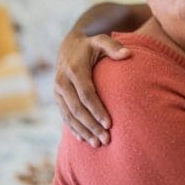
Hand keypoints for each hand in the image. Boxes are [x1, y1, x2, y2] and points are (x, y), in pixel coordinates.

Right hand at [53, 30, 130, 146]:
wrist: (69, 47)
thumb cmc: (90, 45)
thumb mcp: (101, 40)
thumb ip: (114, 46)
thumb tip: (128, 54)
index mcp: (74, 69)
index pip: (86, 94)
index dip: (97, 110)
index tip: (109, 124)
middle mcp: (62, 82)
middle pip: (77, 109)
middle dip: (91, 126)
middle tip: (106, 139)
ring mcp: (57, 91)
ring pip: (69, 116)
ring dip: (83, 131)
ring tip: (97, 144)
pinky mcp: (57, 98)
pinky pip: (64, 116)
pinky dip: (73, 129)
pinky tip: (83, 139)